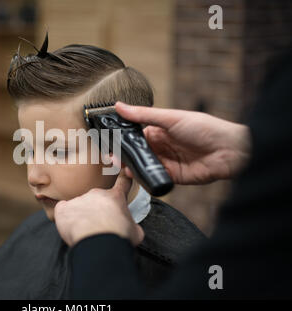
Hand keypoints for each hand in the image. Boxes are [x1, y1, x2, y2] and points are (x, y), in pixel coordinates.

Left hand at [54, 172, 144, 246]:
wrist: (100, 244)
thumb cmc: (117, 237)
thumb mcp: (135, 231)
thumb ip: (132, 224)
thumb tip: (133, 229)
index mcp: (115, 197)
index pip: (121, 183)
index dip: (123, 177)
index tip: (124, 172)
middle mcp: (97, 194)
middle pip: (96, 200)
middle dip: (97, 211)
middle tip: (99, 227)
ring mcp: (79, 199)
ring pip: (80, 206)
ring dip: (82, 216)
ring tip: (86, 232)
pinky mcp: (63, 209)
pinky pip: (63, 210)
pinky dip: (66, 218)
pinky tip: (71, 227)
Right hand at [115, 102, 251, 184]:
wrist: (229, 150)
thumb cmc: (205, 128)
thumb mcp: (171, 118)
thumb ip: (143, 115)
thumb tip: (119, 105)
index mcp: (161, 130)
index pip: (136, 134)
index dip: (123, 138)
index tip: (109, 139)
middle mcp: (162, 146)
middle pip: (138, 152)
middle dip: (124, 154)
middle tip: (110, 156)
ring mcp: (167, 161)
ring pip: (143, 165)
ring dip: (132, 166)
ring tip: (120, 165)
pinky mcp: (173, 176)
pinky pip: (154, 177)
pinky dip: (144, 176)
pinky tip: (135, 174)